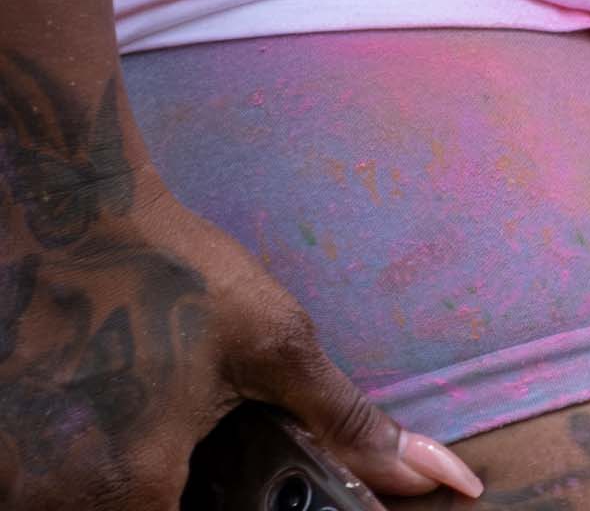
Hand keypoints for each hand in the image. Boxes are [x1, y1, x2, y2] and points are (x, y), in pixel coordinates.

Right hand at [0, 104, 479, 508]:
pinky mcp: (2, 453)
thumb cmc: (175, 273)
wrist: (71, 216)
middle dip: (181, 493)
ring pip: (94, 505)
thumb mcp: (277, 346)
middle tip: (193, 438)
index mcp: (129, 487)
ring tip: (153, 412)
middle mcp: (58, 497)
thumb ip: (349, 429)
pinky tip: (117, 413)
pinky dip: (92, 465)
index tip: (239, 488)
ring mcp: (17, 476)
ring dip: (134, 480)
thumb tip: (438, 476)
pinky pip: (54, 485)